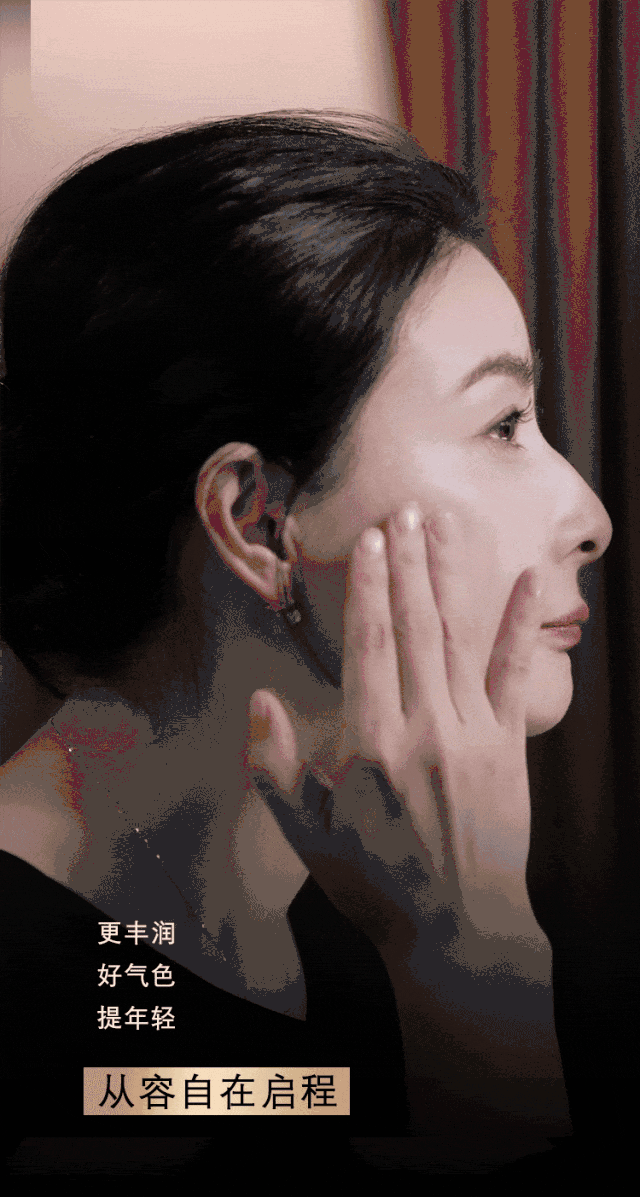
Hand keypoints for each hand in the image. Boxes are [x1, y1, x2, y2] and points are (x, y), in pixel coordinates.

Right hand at [248, 505, 545, 963]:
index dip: (371, 586)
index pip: (370, 644)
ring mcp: (472, 733)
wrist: (457, 929)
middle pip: (415, 627)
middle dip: (408, 564)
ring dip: (450, 578)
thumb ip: (278, 766)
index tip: (371, 540)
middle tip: (405, 510)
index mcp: (371, 743)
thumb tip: (261, 699)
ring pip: (458, 639)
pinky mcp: (508, 747)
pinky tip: (528, 582)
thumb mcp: (306, 834)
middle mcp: (424, 726)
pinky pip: (514, 677)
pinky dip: (521, 627)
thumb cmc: (374, 883)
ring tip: (444, 526)